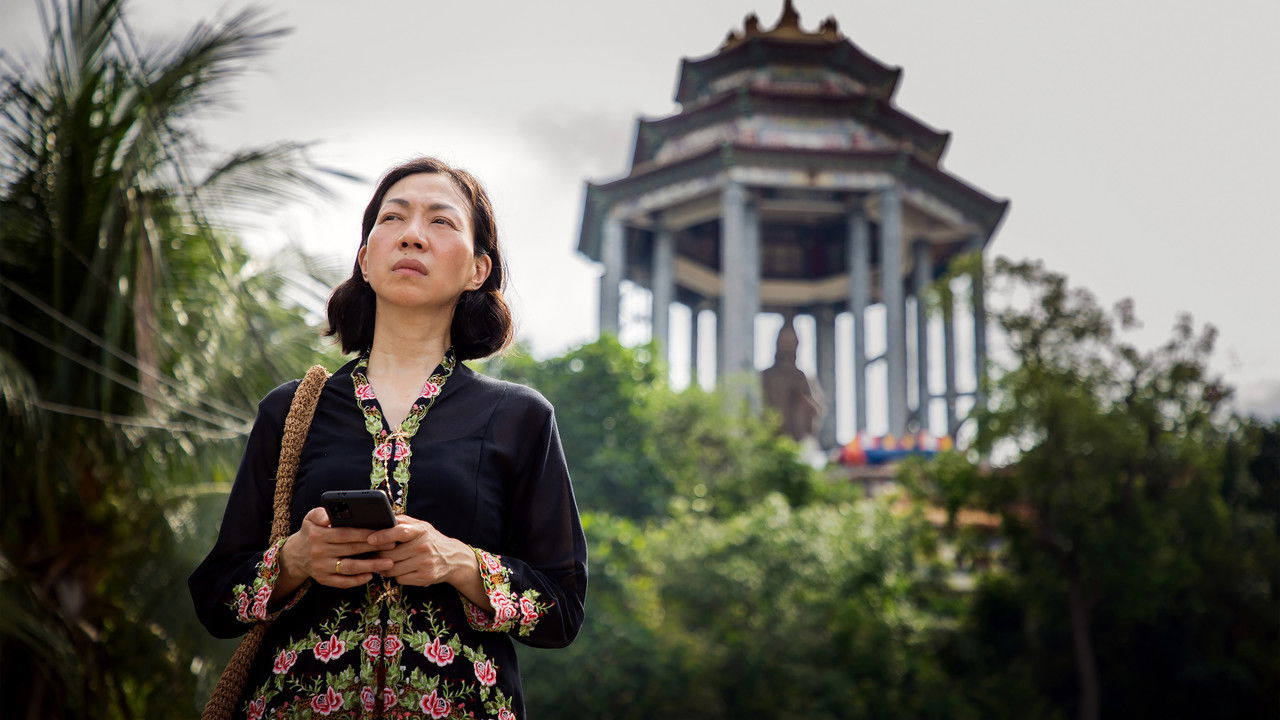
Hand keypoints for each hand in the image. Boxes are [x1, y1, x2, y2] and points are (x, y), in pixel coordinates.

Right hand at [280, 507, 396, 588]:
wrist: (295, 555)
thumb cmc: (311, 531)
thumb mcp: (311, 518)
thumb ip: (321, 513)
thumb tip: (331, 514)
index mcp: (317, 535)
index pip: (345, 534)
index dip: (365, 533)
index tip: (383, 531)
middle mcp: (318, 552)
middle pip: (351, 550)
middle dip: (374, 548)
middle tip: (393, 545)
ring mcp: (321, 568)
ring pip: (349, 568)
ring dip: (370, 566)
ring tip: (389, 563)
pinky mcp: (323, 580)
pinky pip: (342, 582)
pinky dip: (357, 580)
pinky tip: (371, 575)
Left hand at [368, 515, 472, 587]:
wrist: (454, 559)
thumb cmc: (431, 540)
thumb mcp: (421, 526)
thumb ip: (403, 522)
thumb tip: (381, 519)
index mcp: (422, 531)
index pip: (400, 532)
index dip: (383, 535)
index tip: (370, 539)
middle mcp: (424, 547)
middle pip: (391, 554)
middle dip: (378, 555)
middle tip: (373, 554)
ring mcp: (425, 563)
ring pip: (393, 569)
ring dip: (385, 568)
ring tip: (385, 563)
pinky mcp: (425, 578)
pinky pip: (400, 579)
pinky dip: (397, 576)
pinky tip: (400, 570)